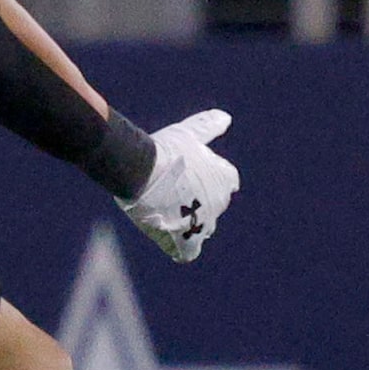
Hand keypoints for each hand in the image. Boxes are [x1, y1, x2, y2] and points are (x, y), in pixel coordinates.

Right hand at [117, 109, 239, 262]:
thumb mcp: (189, 133)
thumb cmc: (164, 149)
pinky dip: (181, 248)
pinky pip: (188, 252)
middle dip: (198, 202)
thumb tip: (226, 117)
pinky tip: (169, 239)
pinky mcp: (185, 241)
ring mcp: (203, 224)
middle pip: (213, 206)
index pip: (227, 181)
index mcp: (225, 178)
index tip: (190, 174)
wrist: (141, 172)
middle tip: (171, 192)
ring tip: (165, 213)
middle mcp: (220, 203)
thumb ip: (208, 126)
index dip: (209, 178)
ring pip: (201, 229)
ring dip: (187, 223)